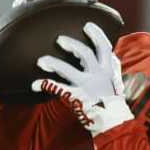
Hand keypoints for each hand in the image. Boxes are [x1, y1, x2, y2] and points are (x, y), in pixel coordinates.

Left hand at [33, 22, 131, 136]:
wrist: (113, 124)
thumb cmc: (111, 102)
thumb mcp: (114, 82)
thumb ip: (110, 68)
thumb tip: (110, 55)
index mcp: (108, 70)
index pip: (104, 47)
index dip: (96, 35)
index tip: (87, 25)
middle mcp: (98, 76)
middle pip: (85, 54)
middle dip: (72, 45)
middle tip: (59, 39)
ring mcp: (87, 87)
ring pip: (68, 70)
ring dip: (53, 63)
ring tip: (41, 61)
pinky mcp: (77, 98)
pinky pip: (59, 89)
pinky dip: (45, 85)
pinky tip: (34, 84)